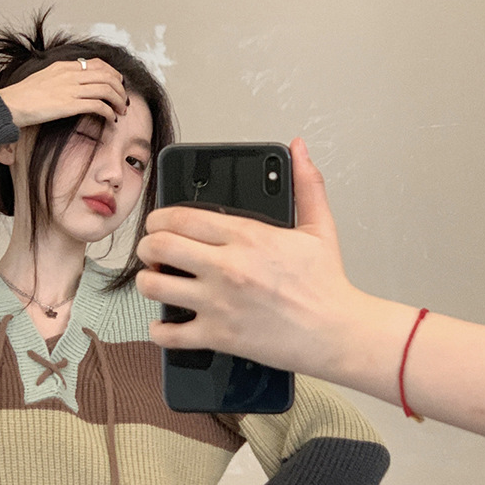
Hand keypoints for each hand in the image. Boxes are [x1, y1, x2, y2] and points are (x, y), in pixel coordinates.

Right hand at [0, 58, 127, 128]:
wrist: (9, 104)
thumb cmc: (23, 96)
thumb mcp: (43, 78)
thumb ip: (60, 78)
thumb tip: (73, 85)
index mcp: (64, 67)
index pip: (97, 64)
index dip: (113, 73)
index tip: (118, 83)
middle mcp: (69, 75)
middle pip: (107, 76)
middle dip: (120, 89)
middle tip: (123, 100)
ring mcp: (70, 89)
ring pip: (106, 90)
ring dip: (118, 101)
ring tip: (121, 111)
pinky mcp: (68, 105)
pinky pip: (97, 106)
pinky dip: (108, 112)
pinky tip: (110, 119)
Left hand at [136, 138, 362, 376]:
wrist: (337, 333)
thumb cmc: (327, 285)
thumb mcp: (319, 227)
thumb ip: (306, 184)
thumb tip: (299, 149)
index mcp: (246, 235)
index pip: (180, 217)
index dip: (158, 219)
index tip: (157, 224)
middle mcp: (226, 266)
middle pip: (158, 247)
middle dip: (147, 247)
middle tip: (151, 252)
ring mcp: (219, 302)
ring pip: (154, 287)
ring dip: (148, 283)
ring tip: (156, 283)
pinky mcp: (218, 335)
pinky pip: (169, 334)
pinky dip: (160, 331)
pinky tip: (165, 325)